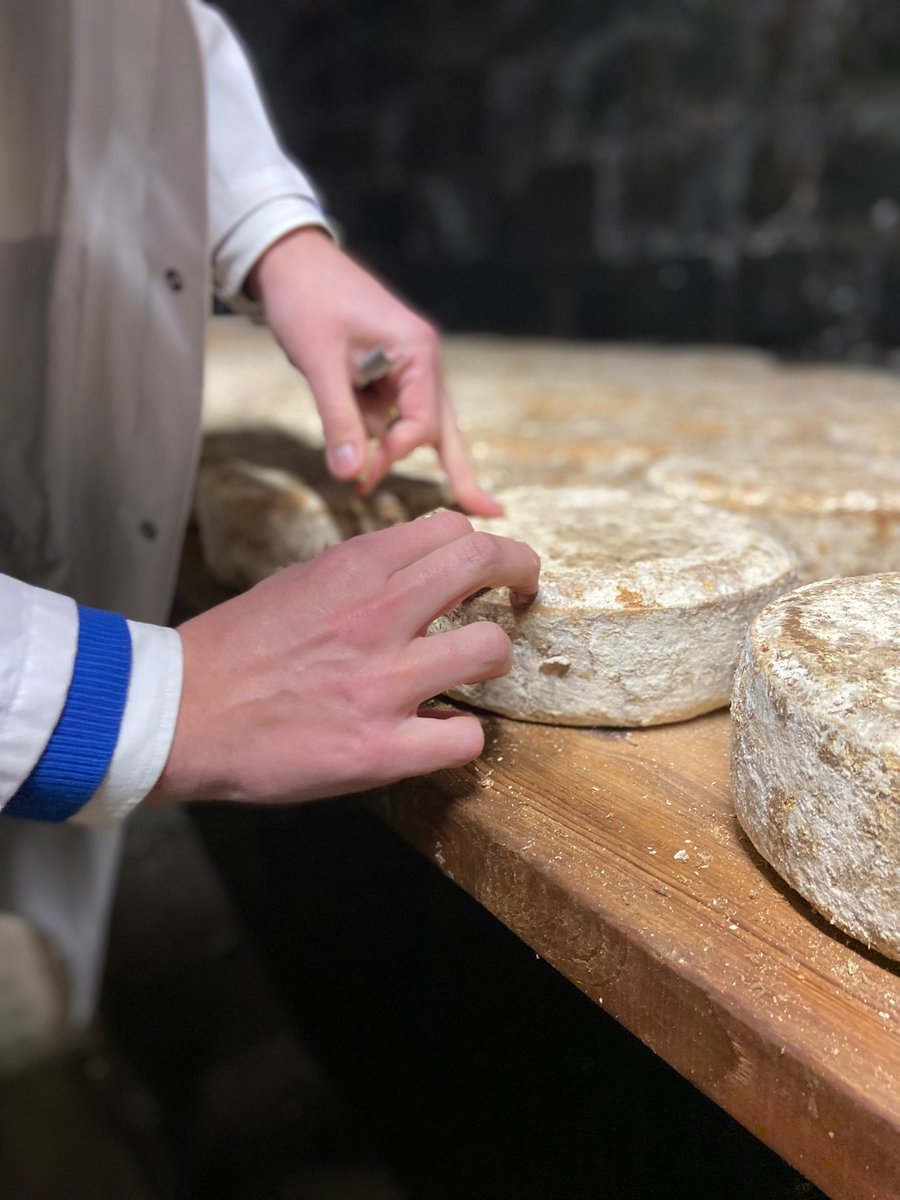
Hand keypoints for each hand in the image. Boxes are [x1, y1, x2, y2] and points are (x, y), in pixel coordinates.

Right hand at [149, 511, 539, 805]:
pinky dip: (461, 737)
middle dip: (522, 574)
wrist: (176, 713)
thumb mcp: (300, 583)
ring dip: (492, 660)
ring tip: (470, 673)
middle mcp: (377, 615)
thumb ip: (365, 577)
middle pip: (488, 563)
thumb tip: (420, 577)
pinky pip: (465, 739)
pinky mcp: (379, 750)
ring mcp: (382, 683)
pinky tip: (437, 734)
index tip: (490, 567)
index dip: (486, 546)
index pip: (454, 530)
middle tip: (522, 594)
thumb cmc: (235, 649)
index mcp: (355, 568)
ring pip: (491, 650)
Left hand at [248, 227, 501, 516]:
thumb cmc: (306, 299)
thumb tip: (351, 475)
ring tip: (416, 489)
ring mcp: (409, 363)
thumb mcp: (319, 363)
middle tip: (491, 512)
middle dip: (457, 471)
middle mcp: (423, 359)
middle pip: (444, 427)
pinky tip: (360, 443)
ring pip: (420, 422)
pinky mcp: (389, 368)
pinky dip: (381, 432)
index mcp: (417, 351)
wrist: (288, 257)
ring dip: (399, 451)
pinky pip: (393, 411)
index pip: (422, 424)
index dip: (392, 457)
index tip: (358, 477)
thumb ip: (338, 420)